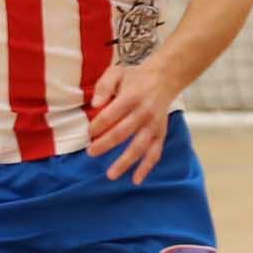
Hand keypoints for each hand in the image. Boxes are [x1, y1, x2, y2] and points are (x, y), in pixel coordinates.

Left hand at [86, 61, 185, 184]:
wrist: (164, 79)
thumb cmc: (135, 78)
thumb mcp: (116, 72)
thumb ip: (104, 86)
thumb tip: (95, 105)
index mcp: (131, 97)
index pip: (111, 114)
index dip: (98, 125)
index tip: (88, 133)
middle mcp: (144, 113)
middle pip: (123, 132)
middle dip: (105, 144)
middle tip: (91, 153)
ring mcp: (154, 126)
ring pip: (139, 147)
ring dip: (125, 162)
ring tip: (111, 175)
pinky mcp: (161, 134)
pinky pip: (155, 153)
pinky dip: (147, 168)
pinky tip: (136, 180)